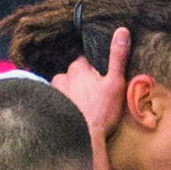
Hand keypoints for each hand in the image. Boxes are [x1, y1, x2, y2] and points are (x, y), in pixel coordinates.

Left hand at [52, 27, 129, 167]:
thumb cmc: (102, 112)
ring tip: (81, 108)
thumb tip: (122, 30)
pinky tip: (71, 115)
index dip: (94, 70)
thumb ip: (117, 57)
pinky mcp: (48, 107)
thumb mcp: (115, 83)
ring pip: (64, 88)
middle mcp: (61, 76)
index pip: (85, 61)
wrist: (82, 139)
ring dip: (71, 94)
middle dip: (81, 82)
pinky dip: (63, 106)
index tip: (100, 81)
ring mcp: (53, 93)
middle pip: (73, 75)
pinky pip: (56, 102)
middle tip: (92, 97)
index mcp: (78, 68)